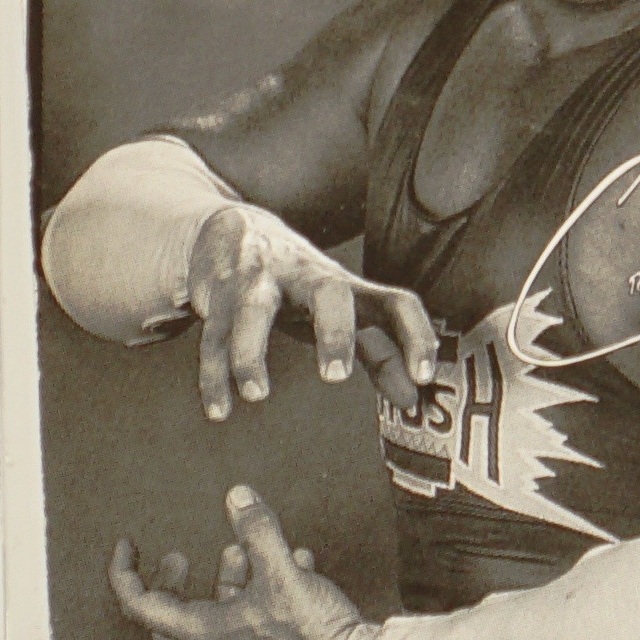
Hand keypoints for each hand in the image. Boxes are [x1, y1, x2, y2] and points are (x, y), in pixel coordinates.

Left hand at [105, 484, 365, 639]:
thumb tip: (237, 496)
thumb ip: (258, 532)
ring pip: (215, 615)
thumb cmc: (312, 635)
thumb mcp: (281, 573)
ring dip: (221, 580)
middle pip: (171, 616)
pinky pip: (250, 620)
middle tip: (177, 556)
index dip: (124, 572)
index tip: (128, 545)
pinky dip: (259, 590)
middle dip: (170, 581)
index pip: (139, 606)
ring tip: (239, 550)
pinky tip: (292, 563)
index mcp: (204, 633)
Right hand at [183, 204, 435, 422]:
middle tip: (335, 377)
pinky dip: (214, 374)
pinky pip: (214, 334)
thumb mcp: (345, 311)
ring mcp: (261, 281)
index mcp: (348, 287)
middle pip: (329, 293)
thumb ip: (378, 353)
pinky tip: (219, 410)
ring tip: (258, 394)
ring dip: (253, 352)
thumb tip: (413, 399)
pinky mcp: (221, 293)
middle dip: (334, 331)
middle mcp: (308, 278)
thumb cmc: (302, 284)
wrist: (237, 229)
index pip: (394, 302)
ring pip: (255, 310)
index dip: (414, 335)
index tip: (425, 377)